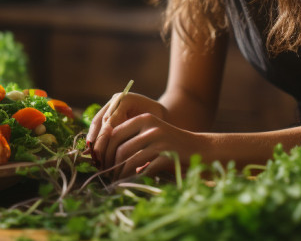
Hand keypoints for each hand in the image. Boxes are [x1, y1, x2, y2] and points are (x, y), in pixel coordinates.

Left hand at [86, 93, 204, 178]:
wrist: (200, 149)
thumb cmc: (171, 144)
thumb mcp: (151, 133)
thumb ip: (132, 138)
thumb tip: (103, 152)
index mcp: (143, 119)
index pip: (114, 133)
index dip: (104, 149)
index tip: (100, 162)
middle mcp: (150, 127)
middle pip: (120, 148)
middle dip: (110, 164)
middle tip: (106, 174)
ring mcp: (159, 141)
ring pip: (129, 160)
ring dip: (119, 174)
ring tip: (116, 181)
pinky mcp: (166, 156)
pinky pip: (143, 169)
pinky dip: (134, 178)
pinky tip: (131, 182)